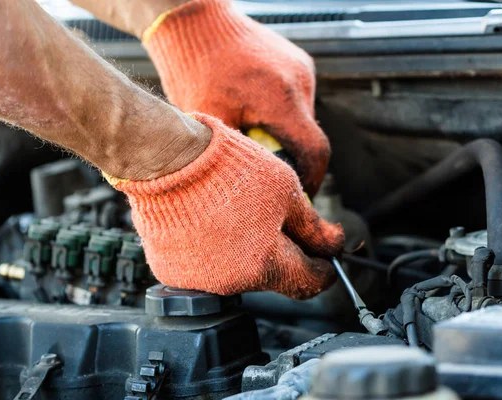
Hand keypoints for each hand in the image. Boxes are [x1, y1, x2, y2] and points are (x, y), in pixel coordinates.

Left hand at [71, 0, 329, 195]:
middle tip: (264, 168)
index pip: (315, 153)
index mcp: (282, 99)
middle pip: (309, 136)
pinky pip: (297, 98)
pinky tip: (253, 108)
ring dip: (284, 133)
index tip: (298, 196)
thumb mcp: (209, 122)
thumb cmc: (193, 70)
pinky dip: (281, 112)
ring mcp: (301, 68)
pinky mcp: (296, 60)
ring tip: (252, 132)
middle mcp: (300, 81)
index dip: (311, 181)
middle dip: (291, 157)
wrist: (193, 20)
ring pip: (303, 118)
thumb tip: (256, 187)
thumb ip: (238, 155)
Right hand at [112, 114, 343, 298]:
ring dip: (248, 250)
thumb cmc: (227, 169)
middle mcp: (232, 282)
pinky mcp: (173, 271)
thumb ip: (312, 226)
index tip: (327, 257)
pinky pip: (205, 265)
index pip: (308, 282)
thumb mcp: (284, 191)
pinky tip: (212, 219)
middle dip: (283, 252)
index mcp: (265, 265)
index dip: (324, 269)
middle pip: (273, 276)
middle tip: (278, 218)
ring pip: (239, 271)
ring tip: (238, 211)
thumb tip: (333, 244)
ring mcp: (199, 279)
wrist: (169, 160)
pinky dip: (214, 249)